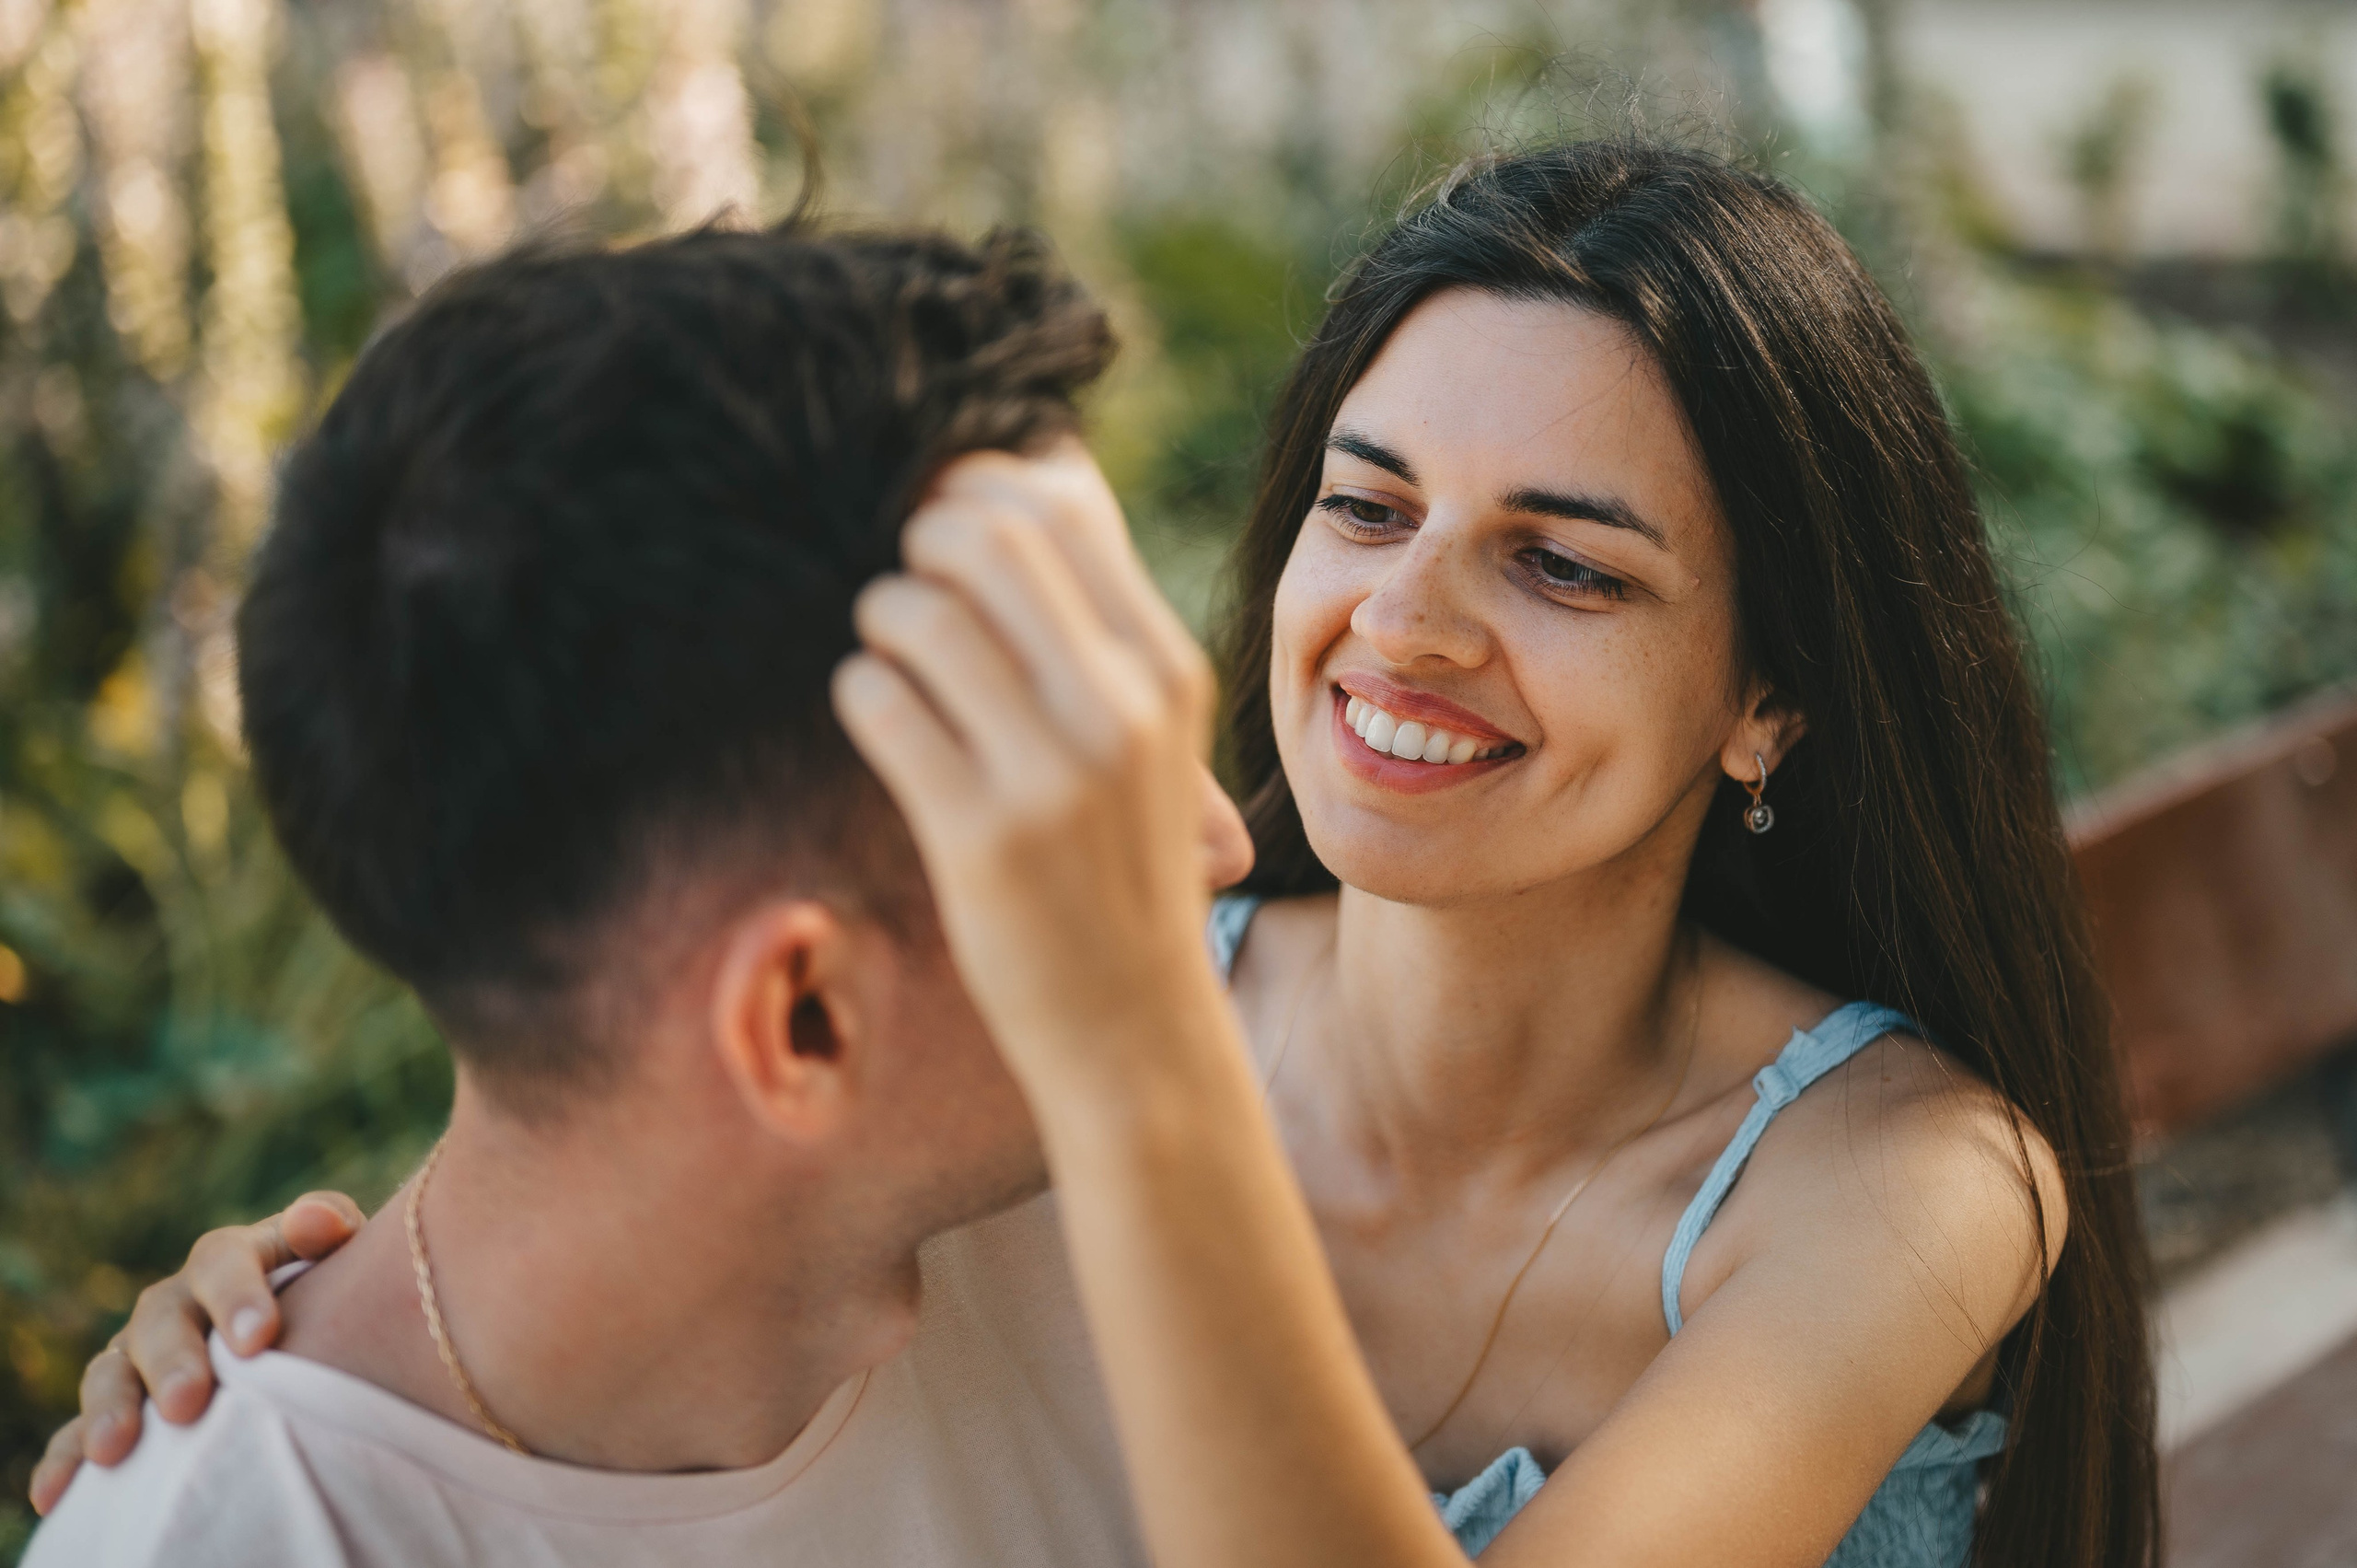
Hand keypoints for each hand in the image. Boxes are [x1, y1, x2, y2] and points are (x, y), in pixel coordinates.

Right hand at [27, 1192, 362, 1514]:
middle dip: (172, 1363)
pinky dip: (67, 1459)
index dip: (238, 1298)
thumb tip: (317, 1222)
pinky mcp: (119, 1406)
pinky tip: (61, 1492)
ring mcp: (138, 1355)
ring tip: (116, 1449)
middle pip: (162, 1323)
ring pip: (112, 1373)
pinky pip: (79, 1432)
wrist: (301, 1330)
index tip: (258, 1340)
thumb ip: (329, 1229)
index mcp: (226, 1260)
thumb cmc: (324, 1288)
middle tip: (186, 1403)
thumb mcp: (333, 1253)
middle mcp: (174, 1303)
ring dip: (111, 1408)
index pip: (223, 1264)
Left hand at [833, 440, 1228, 1112]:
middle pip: (983, 538)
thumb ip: (1103, 624)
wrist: (1135, 1027)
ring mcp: (1052, 772)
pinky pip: (879, 702)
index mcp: (1166, 669)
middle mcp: (1120, 708)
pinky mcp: (980, 835)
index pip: (1062, 509)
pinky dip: (862, 695)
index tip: (951, 529)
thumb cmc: (1122, 865)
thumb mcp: (1151, 738)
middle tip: (910, 587)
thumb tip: (1041, 475)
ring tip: (892, 659)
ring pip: (918, 614)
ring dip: (881, 622)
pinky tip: (883, 722)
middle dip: (919, 545)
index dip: (983, 492)